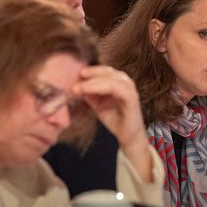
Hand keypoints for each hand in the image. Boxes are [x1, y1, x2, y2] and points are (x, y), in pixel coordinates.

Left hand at [72, 66, 153, 180]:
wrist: (128, 136)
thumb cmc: (115, 119)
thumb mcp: (98, 104)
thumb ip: (89, 94)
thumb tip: (75, 86)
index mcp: (118, 82)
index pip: (104, 71)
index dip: (90, 71)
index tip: (75, 75)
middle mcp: (125, 82)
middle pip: (107, 71)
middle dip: (90, 74)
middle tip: (75, 80)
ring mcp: (129, 89)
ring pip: (111, 78)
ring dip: (93, 81)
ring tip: (78, 88)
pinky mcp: (132, 98)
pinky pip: (116, 88)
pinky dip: (100, 87)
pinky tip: (88, 91)